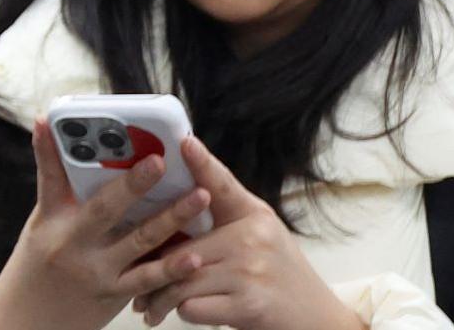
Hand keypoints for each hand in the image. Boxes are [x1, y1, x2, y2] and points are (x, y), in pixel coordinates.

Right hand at [0, 121, 210, 329]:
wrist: (30, 320)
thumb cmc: (40, 263)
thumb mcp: (41, 224)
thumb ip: (61, 189)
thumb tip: (64, 138)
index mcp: (50, 220)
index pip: (50, 177)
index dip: (52, 150)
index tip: (65, 125)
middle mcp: (71, 244)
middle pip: (104, 209)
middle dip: (134, 183)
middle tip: (160, 160)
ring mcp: (96, 271)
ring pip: (138, 242)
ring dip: (172, 219)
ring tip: (200, 197)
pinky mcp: (114, 294)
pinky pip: (148, 279)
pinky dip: (173, 268)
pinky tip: (195, 257)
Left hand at [133, 139, 365, 329]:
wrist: (318, 318)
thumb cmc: (278, 274)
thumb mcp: (260, 234)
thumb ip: (223, 217)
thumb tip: (175, 203)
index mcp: (253, 215)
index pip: (221, 185)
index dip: (201, 163)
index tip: (184, 142)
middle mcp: (253, 238)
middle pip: (182, 248)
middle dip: (154, 269)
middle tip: (135, 279)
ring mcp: (250, 272)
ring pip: (181, 279)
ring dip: (159, 297)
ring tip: (146, 304)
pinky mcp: (249, 306)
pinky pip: (192, 307)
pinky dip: (183, 313)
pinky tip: (181, 313)